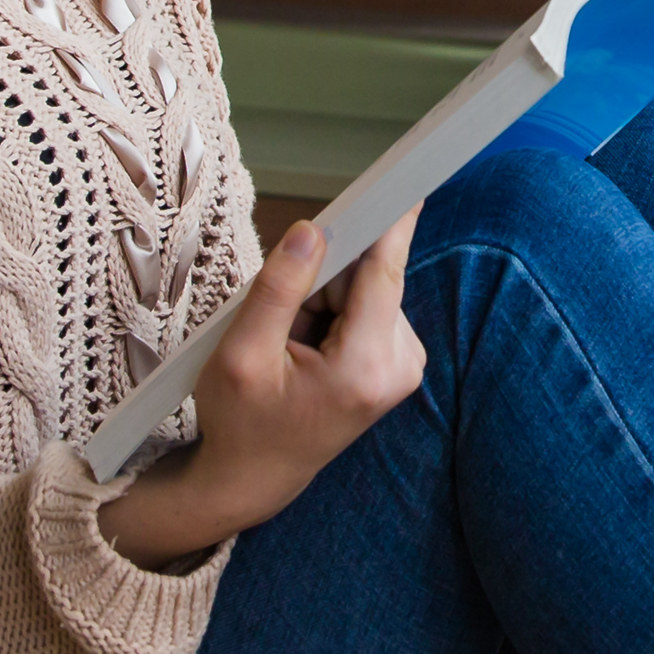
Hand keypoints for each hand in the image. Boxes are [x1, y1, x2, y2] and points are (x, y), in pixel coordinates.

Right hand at [102, 211, 422, 563]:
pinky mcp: (397, 359)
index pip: (384, 273)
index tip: (413, 175)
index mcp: (363, 368)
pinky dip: (332, 315)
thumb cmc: (240, 423)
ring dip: (323, 301)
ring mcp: (403, 364)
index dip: (392, 220)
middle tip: (280, 330)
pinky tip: (307, 350)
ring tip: (291, 348)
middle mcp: (399, 365)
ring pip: (364, 287)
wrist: (253, 478)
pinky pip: (365, 304)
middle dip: (320, 283)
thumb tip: (313, 232)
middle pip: (367, 275)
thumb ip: (277, 290)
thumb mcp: (240, 356)